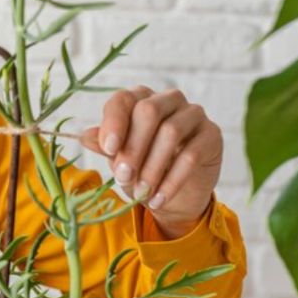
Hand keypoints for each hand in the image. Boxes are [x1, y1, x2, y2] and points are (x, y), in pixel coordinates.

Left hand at [80, 87, 222, 238]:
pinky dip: (172, 180)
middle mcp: (168, 100)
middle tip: (123, 176)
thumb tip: (84, 136)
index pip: (124, 99)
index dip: (114, 121)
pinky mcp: (212, 134)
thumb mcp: (119, 159)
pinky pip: (192, 154)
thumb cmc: (142, 169)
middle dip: (133, 147)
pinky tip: (158, 199)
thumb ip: (106, 146)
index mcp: (140, 99)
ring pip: (171, 132)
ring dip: (152, 167)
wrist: (174, 196)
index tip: (107, 148)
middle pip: (149, 111)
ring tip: (141, 193)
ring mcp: (193, 114)